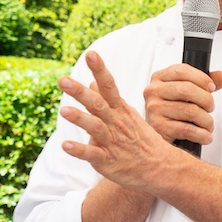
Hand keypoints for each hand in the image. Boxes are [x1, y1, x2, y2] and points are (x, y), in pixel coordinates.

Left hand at [60, 52, 189, 191]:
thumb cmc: (140, 139)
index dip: (100, 69)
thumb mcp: (126, 114)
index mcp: (119, 110)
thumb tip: (92, 82)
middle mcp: (115, 122)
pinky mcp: (107, 160)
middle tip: (62, 80)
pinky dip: (79, 150)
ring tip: (63, 110)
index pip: (109, 85)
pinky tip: (65, 145)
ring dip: (79, 118)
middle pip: (97, 103)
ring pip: (95, 127)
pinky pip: (92, 154)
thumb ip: (107, 99)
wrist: (159, 167)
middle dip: (79, 91)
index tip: (91, 54)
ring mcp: (112, 141)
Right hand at [143, 63, 221, 146]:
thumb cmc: (172, 108)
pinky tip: (205, 136)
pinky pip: (187, 129)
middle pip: (187, 89)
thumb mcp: (186, 89)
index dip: (201, 78)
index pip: (182, 71)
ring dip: (206, 120)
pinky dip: (202, 134)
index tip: (212, 87)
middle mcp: (153, 91)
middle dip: (206, 100)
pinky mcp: (159, 127)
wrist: (157, 131)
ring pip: (191, 111)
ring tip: (208, 125)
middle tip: (210, 107)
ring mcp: (154, 109)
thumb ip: (205, 81)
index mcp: (159, 77)